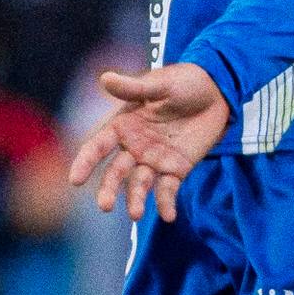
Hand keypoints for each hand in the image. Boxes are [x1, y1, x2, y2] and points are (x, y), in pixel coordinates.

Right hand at [66, 62, 230, 222]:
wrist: (218, 90)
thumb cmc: (184, 82)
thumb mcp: (160, 84)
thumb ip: (134, 88)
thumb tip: (105, 78)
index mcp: (123, 125)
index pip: (98, 146)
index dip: (85, 162)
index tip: (75, 179)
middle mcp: (134, 146)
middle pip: (115, 172)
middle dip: (108, 189)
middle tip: (104, 206)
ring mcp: (154, 160)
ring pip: (139, 184)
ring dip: (135, 200)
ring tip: (136, 214)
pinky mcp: (176, 169)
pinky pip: (168, 189)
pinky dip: (166, 204)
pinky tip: (169, 216)